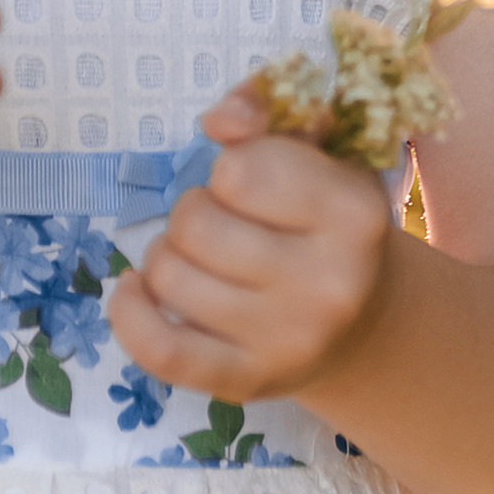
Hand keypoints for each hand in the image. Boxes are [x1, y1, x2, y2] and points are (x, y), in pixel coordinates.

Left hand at [107, 85, 391, 407]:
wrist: (364, 327)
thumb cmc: (328, 224)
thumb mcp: (319, 152)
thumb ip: (269, 110)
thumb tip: (221, 120)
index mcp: (355, 214)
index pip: (240, 169)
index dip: (232, 167)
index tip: (253, 182)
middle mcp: (329, 283)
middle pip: (194, 225)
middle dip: (194, 212)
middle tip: (224, 224)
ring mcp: (288, 341)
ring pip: (168, 277)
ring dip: (167, 256)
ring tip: (201, 258)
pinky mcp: (249, 383)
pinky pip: (160, 349)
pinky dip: (129, 313)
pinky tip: (133, 290)